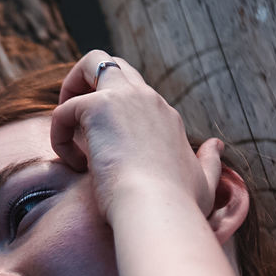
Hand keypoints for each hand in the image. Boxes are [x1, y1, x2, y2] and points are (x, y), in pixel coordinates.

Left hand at [50, 50, 223, 225]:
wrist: (158, 212)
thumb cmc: (179, 208)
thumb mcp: (204, 184)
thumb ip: (210, 163)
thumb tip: (217, 146)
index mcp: (166, 117)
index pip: (136, 96)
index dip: (114, 120)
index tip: (107, 155)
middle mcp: (148, 100)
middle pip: (115, 65)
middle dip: (89, 85)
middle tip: (78, 126)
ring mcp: (124, 99)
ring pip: (92, 63)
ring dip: (70, 92)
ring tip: (66, 135)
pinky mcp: (98, 108)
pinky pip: (64, 109)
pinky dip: (58, 134)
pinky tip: (72, 164)